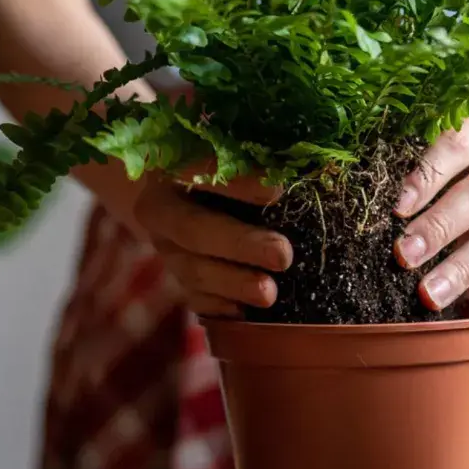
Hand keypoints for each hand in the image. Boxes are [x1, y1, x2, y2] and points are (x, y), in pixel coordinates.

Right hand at [134, 167, 292, 315]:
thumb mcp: (233, 158)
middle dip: (240, 245)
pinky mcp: (177, 278)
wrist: (183, 196)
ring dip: (233, 283)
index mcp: (173, 166)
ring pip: (193, 270)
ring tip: (269, 293)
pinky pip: (194, 298)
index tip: (277, 192)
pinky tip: (245, 311)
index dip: (238, 184)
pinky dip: (220, 306)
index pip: (200, 170)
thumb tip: (307, 169)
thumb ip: (258, 162)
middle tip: (282, 255)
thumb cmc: (226, 170)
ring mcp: (165, 248)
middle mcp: (161, 208)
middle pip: (194, 229)